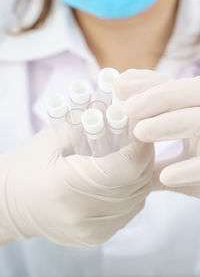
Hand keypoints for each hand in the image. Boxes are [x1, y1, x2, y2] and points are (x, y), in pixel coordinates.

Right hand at [0, 121, 153, 246]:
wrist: (11, 206)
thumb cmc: (26, 166)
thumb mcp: (54, 137)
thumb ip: (90, 123)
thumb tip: (120, 108)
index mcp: (68, 186)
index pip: (126, 167)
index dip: (141, 145)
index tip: (140, 128)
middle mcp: (83, 215)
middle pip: (137, 183)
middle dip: (145, 156)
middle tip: (137, 137)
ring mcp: (92, 231)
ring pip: (139, 198)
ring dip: (141, 173)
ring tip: (129, 153)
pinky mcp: (97, 237)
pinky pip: (130, 210)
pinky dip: (133, 190)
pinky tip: (121, 176)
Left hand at [117, 69, 199, 197]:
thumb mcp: (179, 138)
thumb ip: (156, 127)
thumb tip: (122, 113)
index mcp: (198, 106)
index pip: (174, 87)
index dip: (149, 84)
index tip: (120, 86)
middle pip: (191, 92)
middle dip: (159, 97)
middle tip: (128, 107)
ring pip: (198, 121)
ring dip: (170, 125)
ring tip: (139, 132)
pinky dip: (189, 170)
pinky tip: (167, 177)